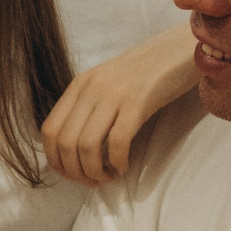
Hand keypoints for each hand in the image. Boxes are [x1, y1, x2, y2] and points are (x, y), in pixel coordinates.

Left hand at [41, 25, 195, 185]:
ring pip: (87, 146)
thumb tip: (73, 149)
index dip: (56, 160)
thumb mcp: (107, 85)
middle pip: (65, 143)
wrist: (181, 49)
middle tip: (93, 181)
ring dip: (95, 171)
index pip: (49, 131)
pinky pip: (118, 142)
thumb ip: (88, 108)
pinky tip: (124, 166)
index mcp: (79, 85)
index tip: (73, 174)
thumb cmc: (147, 73)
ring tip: (108, 176)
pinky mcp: (138, 101)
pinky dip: (118, 162)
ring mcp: (114, 93)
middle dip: (75, 172)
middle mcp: (91, 88)